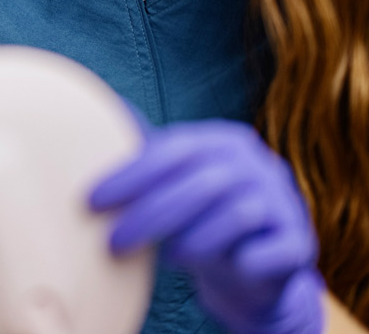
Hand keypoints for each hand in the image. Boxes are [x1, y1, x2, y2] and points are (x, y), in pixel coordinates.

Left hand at [90, 120, 323, 333]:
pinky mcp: (299, 242)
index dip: (130, 175)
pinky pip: (269, 253)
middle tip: (113, 242)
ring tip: (165, 259)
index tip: (92, 200)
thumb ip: (142, 158)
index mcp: (222, 140)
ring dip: (191, 240)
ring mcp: (284, 200)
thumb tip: (93, 123)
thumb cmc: (200, 214)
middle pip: (201, 183)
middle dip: (149, 215)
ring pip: (234, 215)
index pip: (173, 149)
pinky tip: (218, 270)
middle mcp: (257, 163)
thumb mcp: (173, 181)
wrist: (255, 262)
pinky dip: (240, 262)